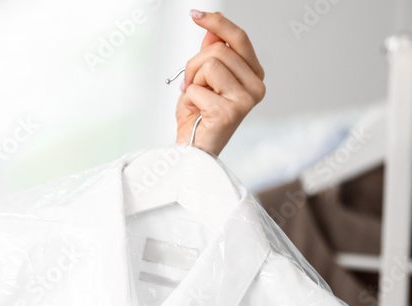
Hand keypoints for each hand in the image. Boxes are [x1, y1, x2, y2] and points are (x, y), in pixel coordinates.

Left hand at [175, 10, 265, 156]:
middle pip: (218, 50)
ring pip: (209, 65)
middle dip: (194, 65)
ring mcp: (247, 99)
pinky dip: (188, 100)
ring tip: (196, 101)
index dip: (217, 23)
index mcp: (253, 75)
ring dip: (192, 82)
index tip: (195, 14)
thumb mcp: (202, 80)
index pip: (238, 39)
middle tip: (190, 86)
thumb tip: (212, 31)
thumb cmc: (198, 119)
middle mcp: (257, 85)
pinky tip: (196, 114)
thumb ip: (210, 56)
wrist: (193, 152)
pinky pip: (198, 89)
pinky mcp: (232, 111)